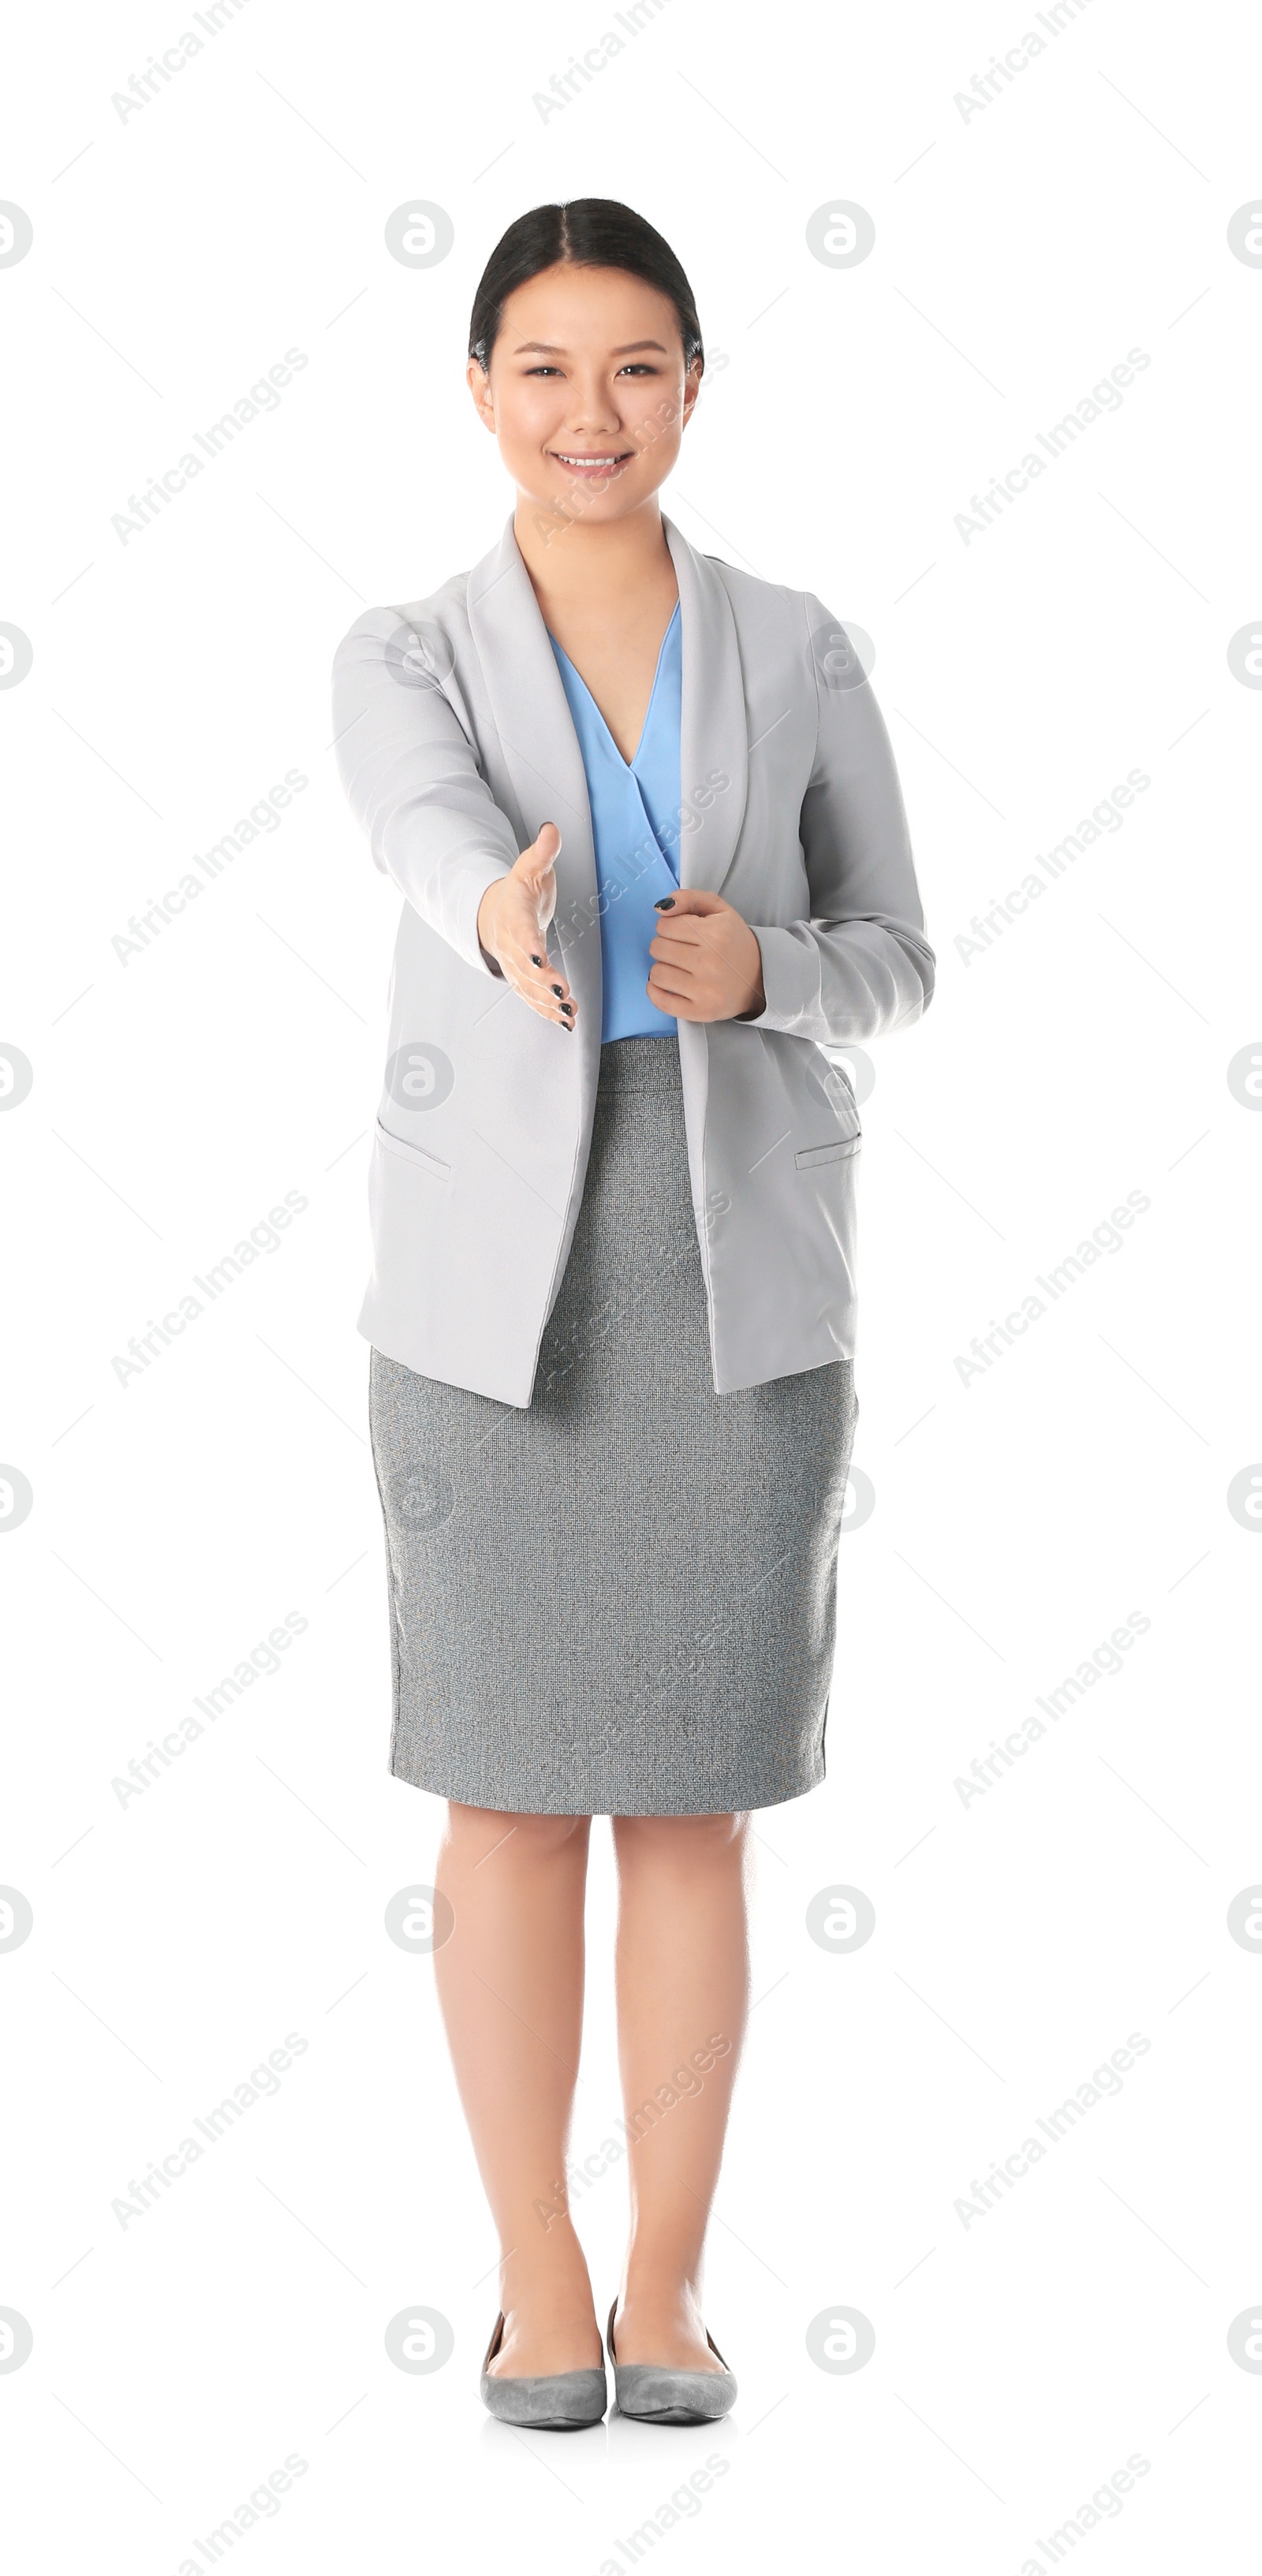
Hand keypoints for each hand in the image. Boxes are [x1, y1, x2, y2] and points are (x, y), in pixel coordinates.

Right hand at [476, 824, 575, 1029]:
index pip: (519, 931)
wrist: (494, 914)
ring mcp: (515, 966)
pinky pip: (533, 1000)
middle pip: (524, 966)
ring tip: (570, 1012)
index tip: (538, 957)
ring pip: (529, 988)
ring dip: (548, 1003)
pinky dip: (548, 1013)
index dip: (528, 945)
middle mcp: (511, 945)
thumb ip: (542, 852)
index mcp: (513, 915)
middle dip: (542, 981)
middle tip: (562, 992)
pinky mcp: (523, 980)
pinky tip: (567, 1023)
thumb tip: (551, 830)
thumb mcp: (529, 867)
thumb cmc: (518, 891)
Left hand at [647, 887, 764, 1022]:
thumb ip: (689, 898)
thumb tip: (660, 907)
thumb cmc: (734, 942)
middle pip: (657, 948)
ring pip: (656, 973)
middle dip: (665, 945)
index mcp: (715, 933)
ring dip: (663, 968)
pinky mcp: (700, 1011)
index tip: (682, 932)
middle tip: (682, 950)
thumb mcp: (719, 910)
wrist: (760, 977)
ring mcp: (705, 990)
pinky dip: (656, 991)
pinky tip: (668, 984)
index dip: (669, 926)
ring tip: (679, 967)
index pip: (664, 925)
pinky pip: (660, 1001)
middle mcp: (710, 962)